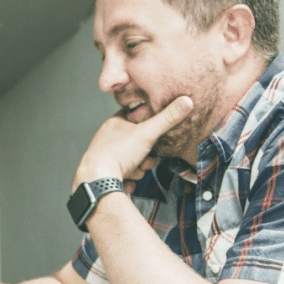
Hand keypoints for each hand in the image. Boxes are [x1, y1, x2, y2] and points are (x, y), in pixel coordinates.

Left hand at [73, 95, 193, 190]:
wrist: (97, 180)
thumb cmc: (117, 154)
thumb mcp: (147, 133)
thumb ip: (167, 119)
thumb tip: (186, 102)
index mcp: (114, 124)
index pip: (134, 118)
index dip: (147, 126)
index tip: (154, 134)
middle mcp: (106, 139)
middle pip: (135, 144)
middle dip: (145, 155)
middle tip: (146, 159)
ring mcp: (104, 157)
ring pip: (130, 161)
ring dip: (137, 169)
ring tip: (134, 171)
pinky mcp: (103, 174)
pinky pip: (122, 177)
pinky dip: (127, 180)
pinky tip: (127, 181)